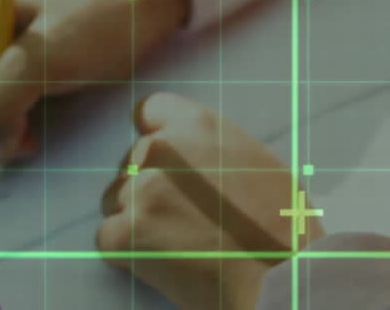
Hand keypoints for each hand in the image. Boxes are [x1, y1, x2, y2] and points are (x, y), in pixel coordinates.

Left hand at [98, 93, 324, 309]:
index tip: (165, 164)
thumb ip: (212, 150)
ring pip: (116, 200)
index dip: (155, 139)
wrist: (281, 277)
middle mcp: (163, 149)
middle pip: (131, 162)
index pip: (149, 112)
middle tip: (181, 219)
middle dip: (147, 188)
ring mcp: (141, 190)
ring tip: (178, 243)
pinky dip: (128, 254)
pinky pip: (108, 238)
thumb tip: (191, 159)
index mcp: (198, 125)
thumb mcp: (256, 161)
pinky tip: (166, 261)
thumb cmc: (281, 226)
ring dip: (137, 221)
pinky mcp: (126, 232)